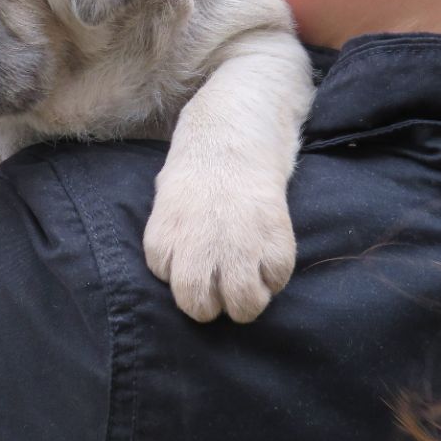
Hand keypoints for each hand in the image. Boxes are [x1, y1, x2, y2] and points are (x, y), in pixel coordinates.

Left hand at [143, 163, 295, 322]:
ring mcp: (237, 249)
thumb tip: (179, 260)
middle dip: (211, 306)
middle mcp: (197, 251)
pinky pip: (277, 280)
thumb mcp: (167, 197)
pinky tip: (268, 258)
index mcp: (164, 239)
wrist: (233, 133)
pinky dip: (275, 276)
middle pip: (198, 307)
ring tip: (249, 285)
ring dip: (247, 302)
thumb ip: (172, 231)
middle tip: (221, 290)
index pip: (168, 281)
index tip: (194, 258)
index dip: (182, 272)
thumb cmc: (198, 161)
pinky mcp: (274, 241)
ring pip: (242, 305)